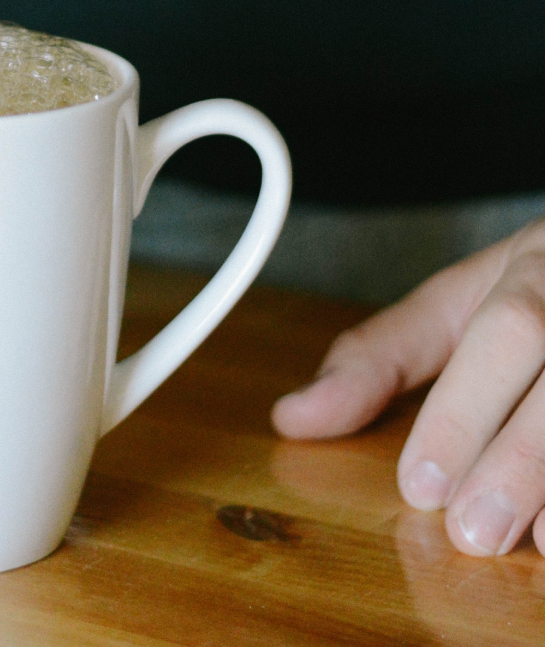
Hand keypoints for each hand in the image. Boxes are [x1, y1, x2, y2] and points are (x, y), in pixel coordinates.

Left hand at [272, 217, 544, 557]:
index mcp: (534, 269)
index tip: (420, 483)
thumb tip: (293, 417)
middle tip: (469, 530)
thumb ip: (379, 358)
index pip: (504, 334)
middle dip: (516, 459)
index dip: (463, 412)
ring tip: (528, 544)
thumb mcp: (455, 305)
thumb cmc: (533, 290)